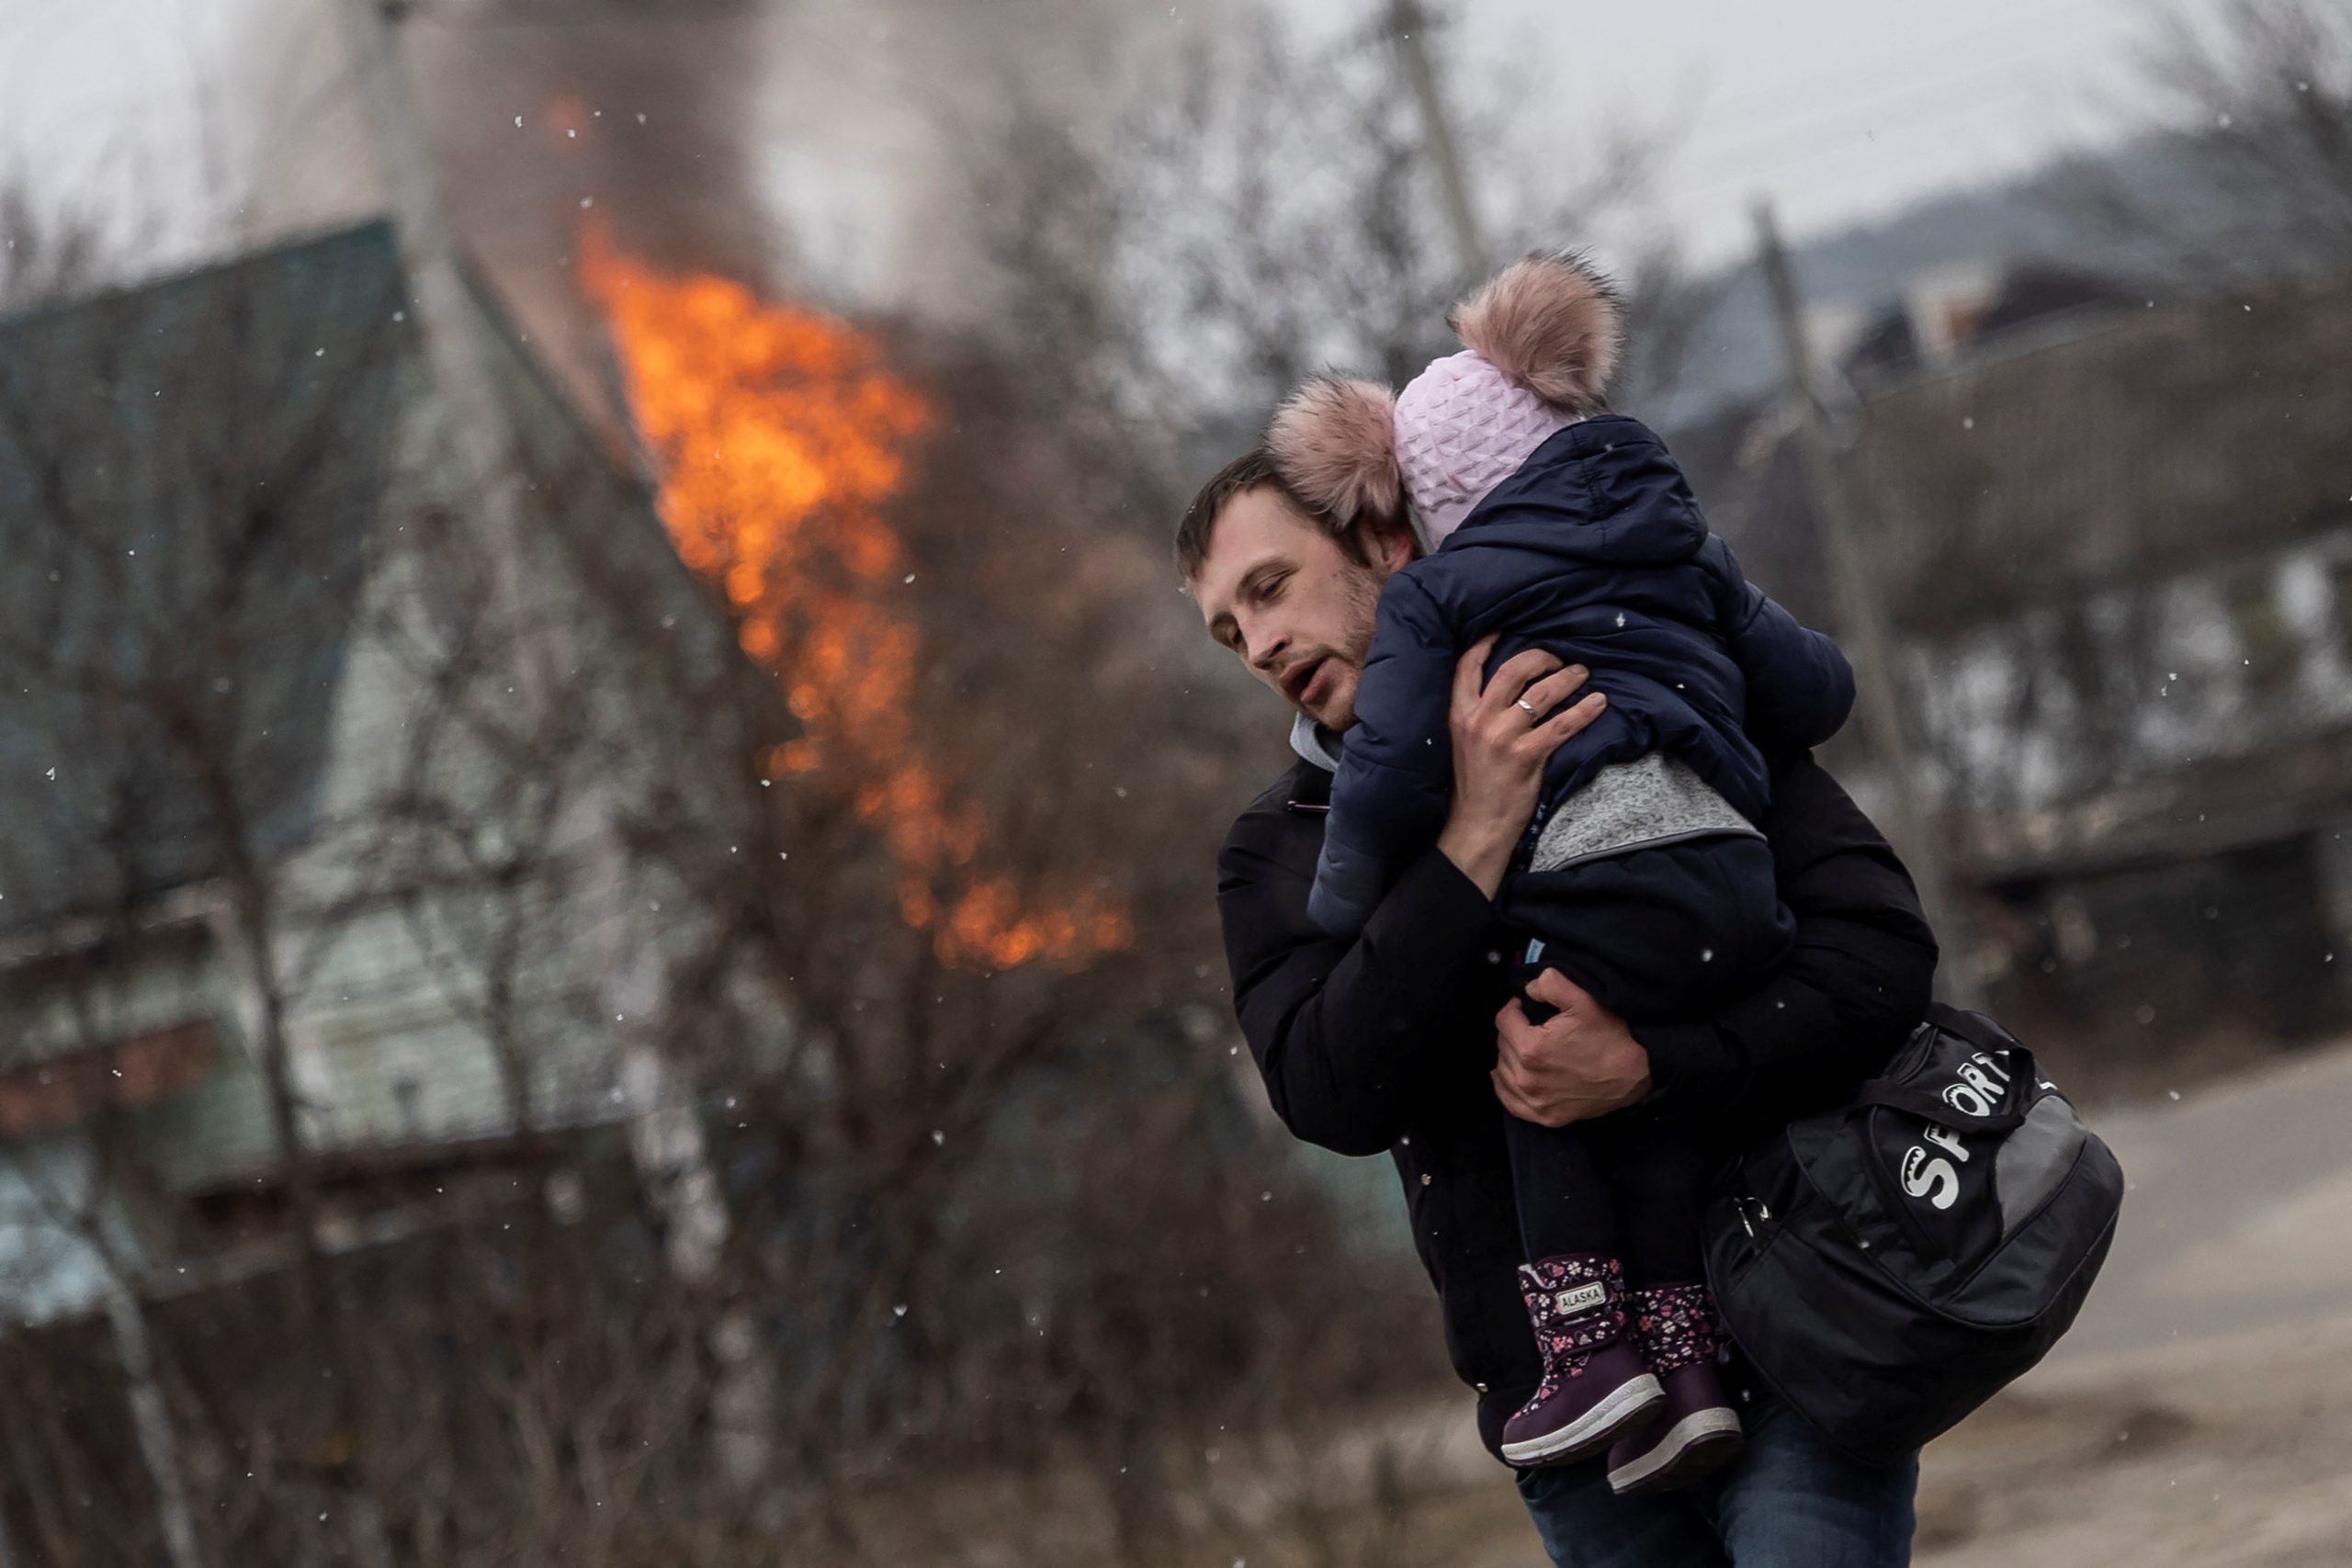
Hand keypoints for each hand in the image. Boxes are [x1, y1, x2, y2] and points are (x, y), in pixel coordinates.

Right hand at [1435, 638, 1606, 897]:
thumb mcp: (1464, 741)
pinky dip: (1584, 711)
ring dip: (1568, 679)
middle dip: (1541, 657)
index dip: (1486, 642)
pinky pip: (1562, 725)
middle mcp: (1478, 720)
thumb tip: (1509, 687)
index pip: (1468, 666)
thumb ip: (1479, 712)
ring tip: (1583, 674)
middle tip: (1559, 657)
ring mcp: (1502, 737)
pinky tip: (1598, 704)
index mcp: (1459, 714)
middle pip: (1513, 670)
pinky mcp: (1526, 756)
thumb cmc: (1474, 784)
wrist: (1476, 825)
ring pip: (1542, 694)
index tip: (1504, 628)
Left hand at [1492, 970, 1652, 1126]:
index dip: (1514, 1007)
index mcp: (1531, 1048)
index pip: (1503, 1020)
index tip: (1526, 1006)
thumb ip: (1550, 984)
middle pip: (1502, 1045)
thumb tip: (1528, 988)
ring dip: (1510, 1056)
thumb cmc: (1610, 1037)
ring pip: (1502, 1071)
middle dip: (1513, 1031)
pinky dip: (1506, 1087)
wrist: (1635, 1073)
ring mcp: (1535, 1101)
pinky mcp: (1545, 1117)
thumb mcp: (1583, 999)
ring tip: (1527, 1047)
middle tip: (1531, 1025)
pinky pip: (1510, 1101)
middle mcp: (1527, 1078)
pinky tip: (1511, 1076)